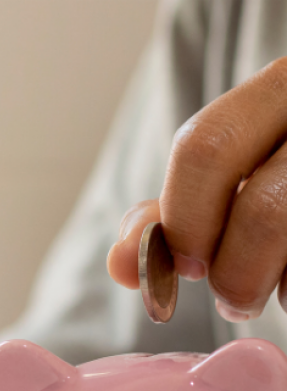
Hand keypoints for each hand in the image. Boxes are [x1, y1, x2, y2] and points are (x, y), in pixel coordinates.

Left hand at [108, 57, 286, 321]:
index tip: (182, 266)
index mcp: (279, 89)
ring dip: (272, 287)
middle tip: (230, 299)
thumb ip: (176, 213)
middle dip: (233, 272)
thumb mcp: (231, 179)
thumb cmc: (282, 184)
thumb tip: (121, 263)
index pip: (204, 147)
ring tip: (268, 294)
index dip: (183, 219)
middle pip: (264, 208)